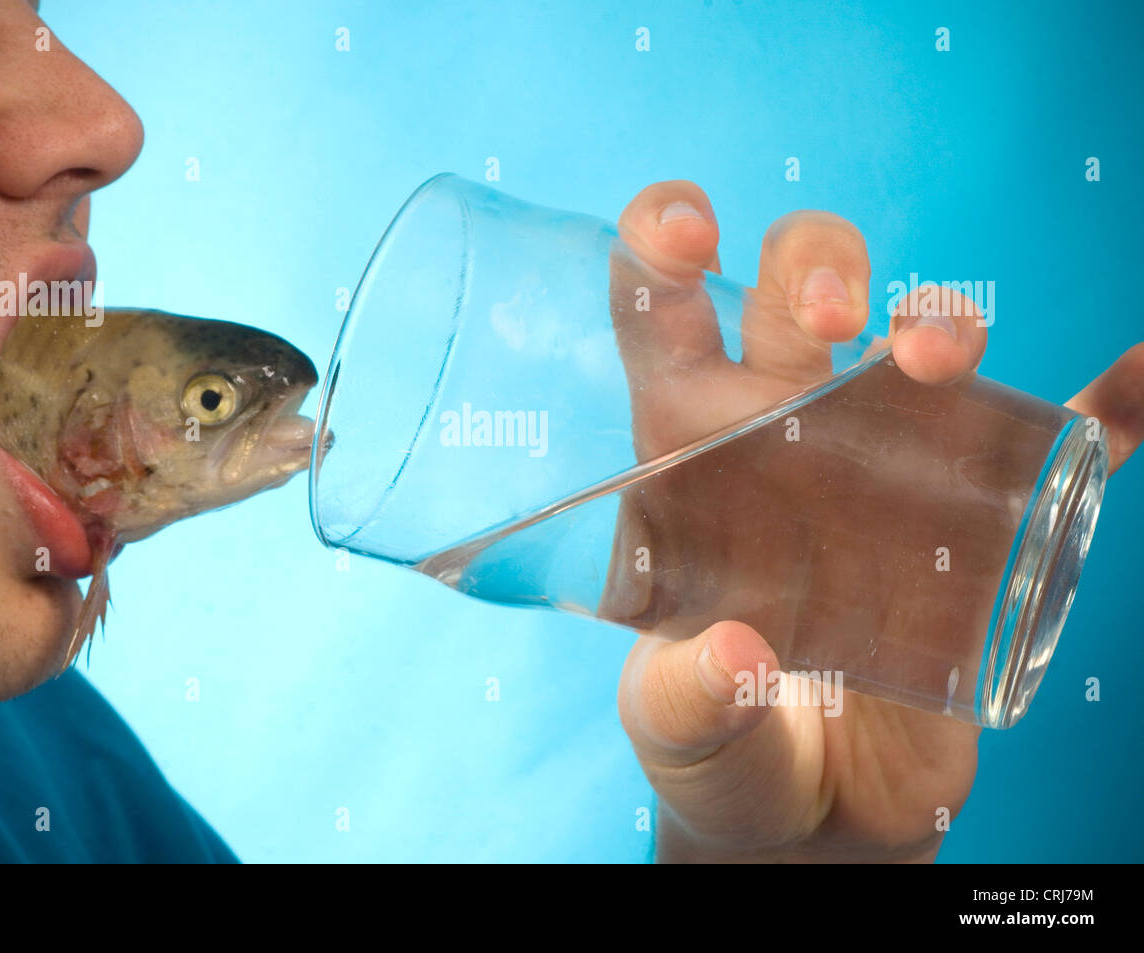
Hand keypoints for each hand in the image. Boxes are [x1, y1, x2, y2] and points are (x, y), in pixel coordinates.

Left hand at [606, 180, 1143, 861]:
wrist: (819, 813)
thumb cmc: (721, 751)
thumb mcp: (676, 728)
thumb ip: (683, 699)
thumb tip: (738, 658)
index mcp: (686, 459)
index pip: (662, 319)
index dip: (660, 246)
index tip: (685, 235)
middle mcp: (779, 436)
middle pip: (793, 291)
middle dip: (814, 266)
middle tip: (829, 322)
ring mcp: (884, 467)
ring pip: (914, 339)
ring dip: (938, 316)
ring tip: (933, 361)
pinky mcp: (976, 521)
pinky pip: (1056, 440)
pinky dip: (1109, 406)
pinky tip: (1141, 378)